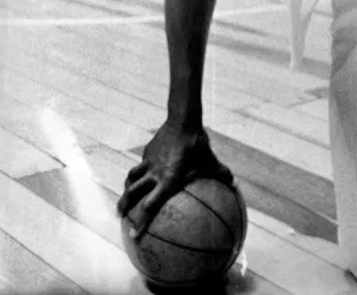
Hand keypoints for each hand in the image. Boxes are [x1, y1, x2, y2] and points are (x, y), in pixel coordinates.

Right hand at [116, 122, 233, 239]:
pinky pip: (140, 165)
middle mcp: (155, 174)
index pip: (151, 206)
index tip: (134, 235)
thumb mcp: (210, 161)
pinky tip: (140, 174)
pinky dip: (138, 172)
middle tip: (120, 217)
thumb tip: (235, 184)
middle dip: (124, 206)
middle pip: (133, 193)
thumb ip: (220, 174)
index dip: (141, 222)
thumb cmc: (198, 143)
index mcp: (168, 180)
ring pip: (132, 178)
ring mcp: (149, 162)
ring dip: (126, 189)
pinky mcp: (148, 152)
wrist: (183, 120)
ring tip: (123, 197)